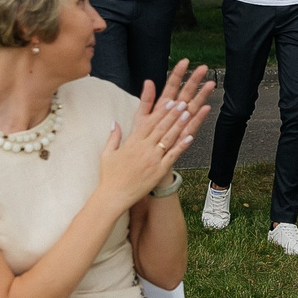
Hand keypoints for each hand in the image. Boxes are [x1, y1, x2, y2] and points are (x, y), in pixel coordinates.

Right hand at [98, 63, 215, 206]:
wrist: (114, 196)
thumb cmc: (109, 176)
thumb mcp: (107, 153)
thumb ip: (113, 136)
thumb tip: (114, 122)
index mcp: (132, 142)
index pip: (149, 122)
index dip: (161, 111)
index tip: (170, 102)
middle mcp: (144, 148)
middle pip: (161, 127)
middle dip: (173, 114)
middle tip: (183, 102)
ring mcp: (153, 159)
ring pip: (168, 138)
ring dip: (179, 125)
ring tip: (188, 113)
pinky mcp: (159, 170)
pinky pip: (173, 155)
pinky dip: (182, 145)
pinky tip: (190, 136)